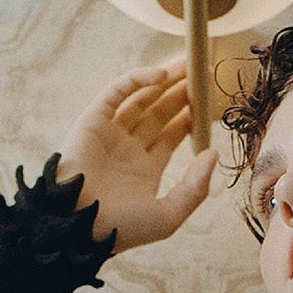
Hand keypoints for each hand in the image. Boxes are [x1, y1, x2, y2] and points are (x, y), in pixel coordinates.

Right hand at [56, 59, 219, 255]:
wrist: (80, 224)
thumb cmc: (123, 227)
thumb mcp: (168, 215)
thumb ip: (195, 187)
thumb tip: (213, 153)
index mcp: (144, 170)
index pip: (171, 136)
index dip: (190, 117)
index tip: (210, 101)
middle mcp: (127, 149)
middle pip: (158, 113)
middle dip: (180, 93)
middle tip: (204, 75)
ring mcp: (109, 133)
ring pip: (141, 98)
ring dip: (164, 81)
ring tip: (188, 65)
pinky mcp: (92, 120)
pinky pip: (117, 92)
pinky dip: (137, 80)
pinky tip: (162, 76)